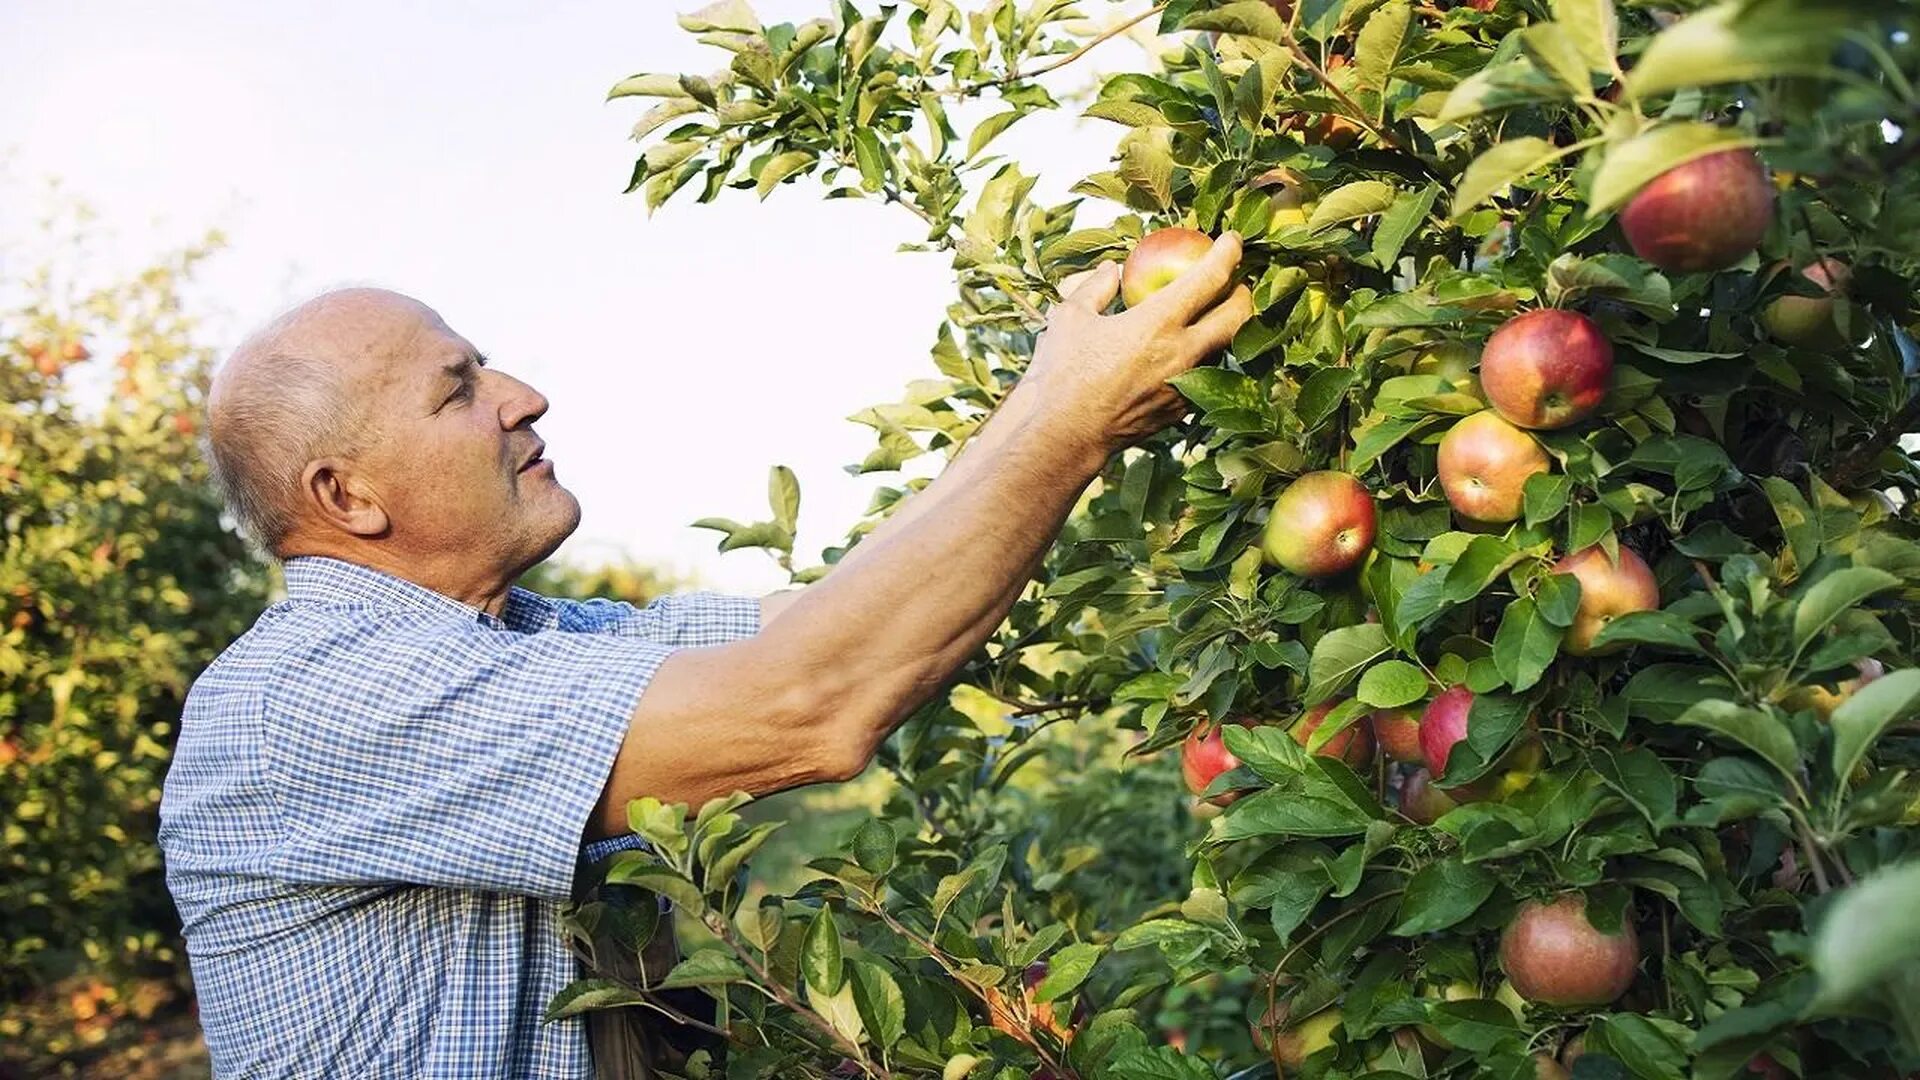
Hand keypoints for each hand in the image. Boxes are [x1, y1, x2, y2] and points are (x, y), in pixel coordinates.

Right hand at [1023, 232, 1252, 456]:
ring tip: (1212, 316)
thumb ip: (1095, 287)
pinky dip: (1203, 358)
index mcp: (1158, 322)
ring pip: (1225, 349)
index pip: (1211, 278)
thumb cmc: (1062, 374)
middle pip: (1237, 316)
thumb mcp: (1070, 318)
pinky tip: (1185, 353)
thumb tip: (1112, 270)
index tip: (1232, 240)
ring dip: (1225, 328)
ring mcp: (1185, 385)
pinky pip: (1204, 376)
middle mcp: (1182, 353)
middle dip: (1244, 292)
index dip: (1228, 253)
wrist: (1065, 436)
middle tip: (1234, 281)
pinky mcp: (1180, 410)